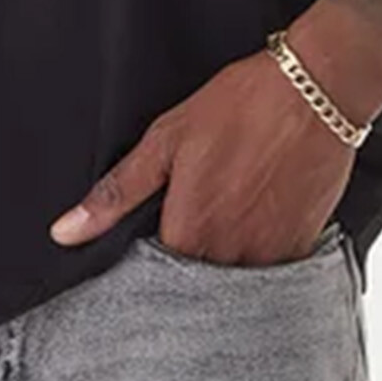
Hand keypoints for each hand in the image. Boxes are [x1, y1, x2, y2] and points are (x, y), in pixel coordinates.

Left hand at [49, 9, 381, 263]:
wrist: (317, 89)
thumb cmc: (241, 106)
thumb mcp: (166, 140)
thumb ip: (116, 194)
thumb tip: (64, 233)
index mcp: (189, 232)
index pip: (153, 282)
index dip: (145, 268)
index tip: (146, 249)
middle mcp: (230, 255)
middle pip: (195, 290)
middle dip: (184, 275)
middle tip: (187, 233)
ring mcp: (272, 255)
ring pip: (234, 284)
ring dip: (222, 267)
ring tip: (224, 224)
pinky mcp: (304, 246)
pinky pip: (274, 275)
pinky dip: (259, 260)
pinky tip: (255, 223)